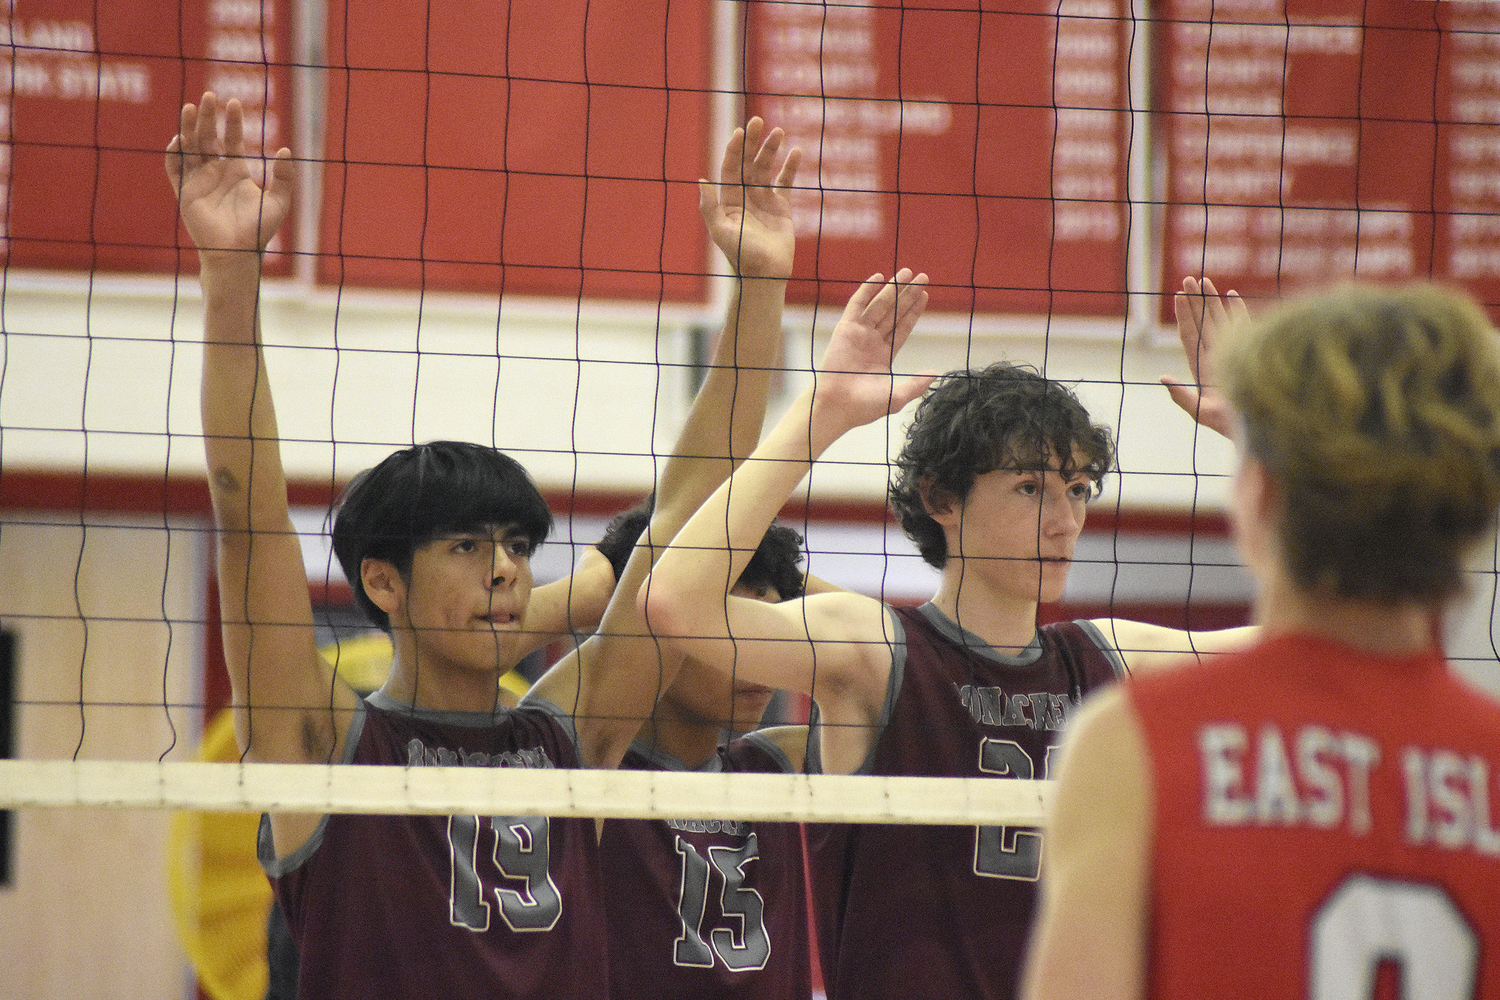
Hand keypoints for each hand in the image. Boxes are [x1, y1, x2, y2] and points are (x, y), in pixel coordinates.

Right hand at [165, 92, 293, 260]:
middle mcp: (215, 171)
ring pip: (190, 146)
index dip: (232, 121)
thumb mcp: (279, 202)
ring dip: (189, 127)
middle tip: (210, 96)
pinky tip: (179, 140)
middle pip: (208, 137)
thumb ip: (285, 178)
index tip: (234, 103)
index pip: (232, 139)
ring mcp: (198, 180)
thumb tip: (286, 149)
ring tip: (192, 108)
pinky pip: (174, 169)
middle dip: (209, 117)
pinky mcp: (184, 192)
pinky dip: (174, 154)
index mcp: (236, 170)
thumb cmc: (258, 230)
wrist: (237, 252)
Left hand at [700, 117, 800, 279]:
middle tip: (757, 121)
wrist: (765, 274)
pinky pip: (785, 182)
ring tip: (778, 131)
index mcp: (728, 200)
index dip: (733, 150)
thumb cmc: (741, 255)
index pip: (730, 168)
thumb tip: (702, 180)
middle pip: (747, 163)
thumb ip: (709, 206)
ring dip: (771, 149)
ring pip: (766, 168)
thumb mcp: (721, 231)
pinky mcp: (781, 207)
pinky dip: (790, 167)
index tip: (739, 132)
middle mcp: (744, 197)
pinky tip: (795, 151)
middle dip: (752, 142)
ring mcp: (763, 200)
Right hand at [811, 269, 935, 432]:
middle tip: (923, 277)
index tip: (924, 295)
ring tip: (907, 272)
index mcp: (884, 355)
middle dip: (908, 294)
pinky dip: (867, 290)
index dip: (914, 311)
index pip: (903, 327)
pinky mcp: (845, 329)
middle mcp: (872, 341)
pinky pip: (857, 305)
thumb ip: (916, 384)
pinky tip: (878, 277)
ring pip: (880, 305)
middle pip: (895, 312)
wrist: (838, 406)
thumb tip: (936, 374)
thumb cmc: (865, 406)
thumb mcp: (897, 396)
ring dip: (893, 288)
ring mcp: (859, 334)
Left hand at [1162, 276, 1244, 437]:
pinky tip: (1232, 295)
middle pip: (1202, 322)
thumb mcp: (1201, 413)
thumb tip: (1163, 379)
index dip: (1183, 315)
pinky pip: (1242, 327)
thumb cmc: (1229, 426)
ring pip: (1219, 321)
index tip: (1178, 295)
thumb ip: (1182, 397)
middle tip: (1187, 278)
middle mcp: (1215, 356)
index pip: (1190, 334)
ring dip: (1212, 301)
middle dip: (1195, 301)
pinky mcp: (1248, 352)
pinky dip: (1237, 311)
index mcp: (1202, 367)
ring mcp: (1231, 353)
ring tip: (1205, 281)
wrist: (1257, 429)